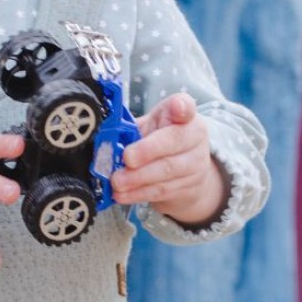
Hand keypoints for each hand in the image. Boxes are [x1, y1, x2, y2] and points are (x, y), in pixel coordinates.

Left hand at [112, 92, 226, 227]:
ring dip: (138, 178)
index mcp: (184, 116)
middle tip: (127, 158)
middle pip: (174, 141)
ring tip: (117, 181)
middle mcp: (195, 137)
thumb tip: (105, 138)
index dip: (182, 107)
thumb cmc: (161, 142)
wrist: (186, 172)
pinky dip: (138, 194)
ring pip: (167, 171)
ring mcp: (196, 164)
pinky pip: (161, 191)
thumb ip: (132, 128)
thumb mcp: (150, 127)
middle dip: (147, 151)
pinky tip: (123, 194)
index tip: (176, 108)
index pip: (186, 106)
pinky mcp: (189, 188)